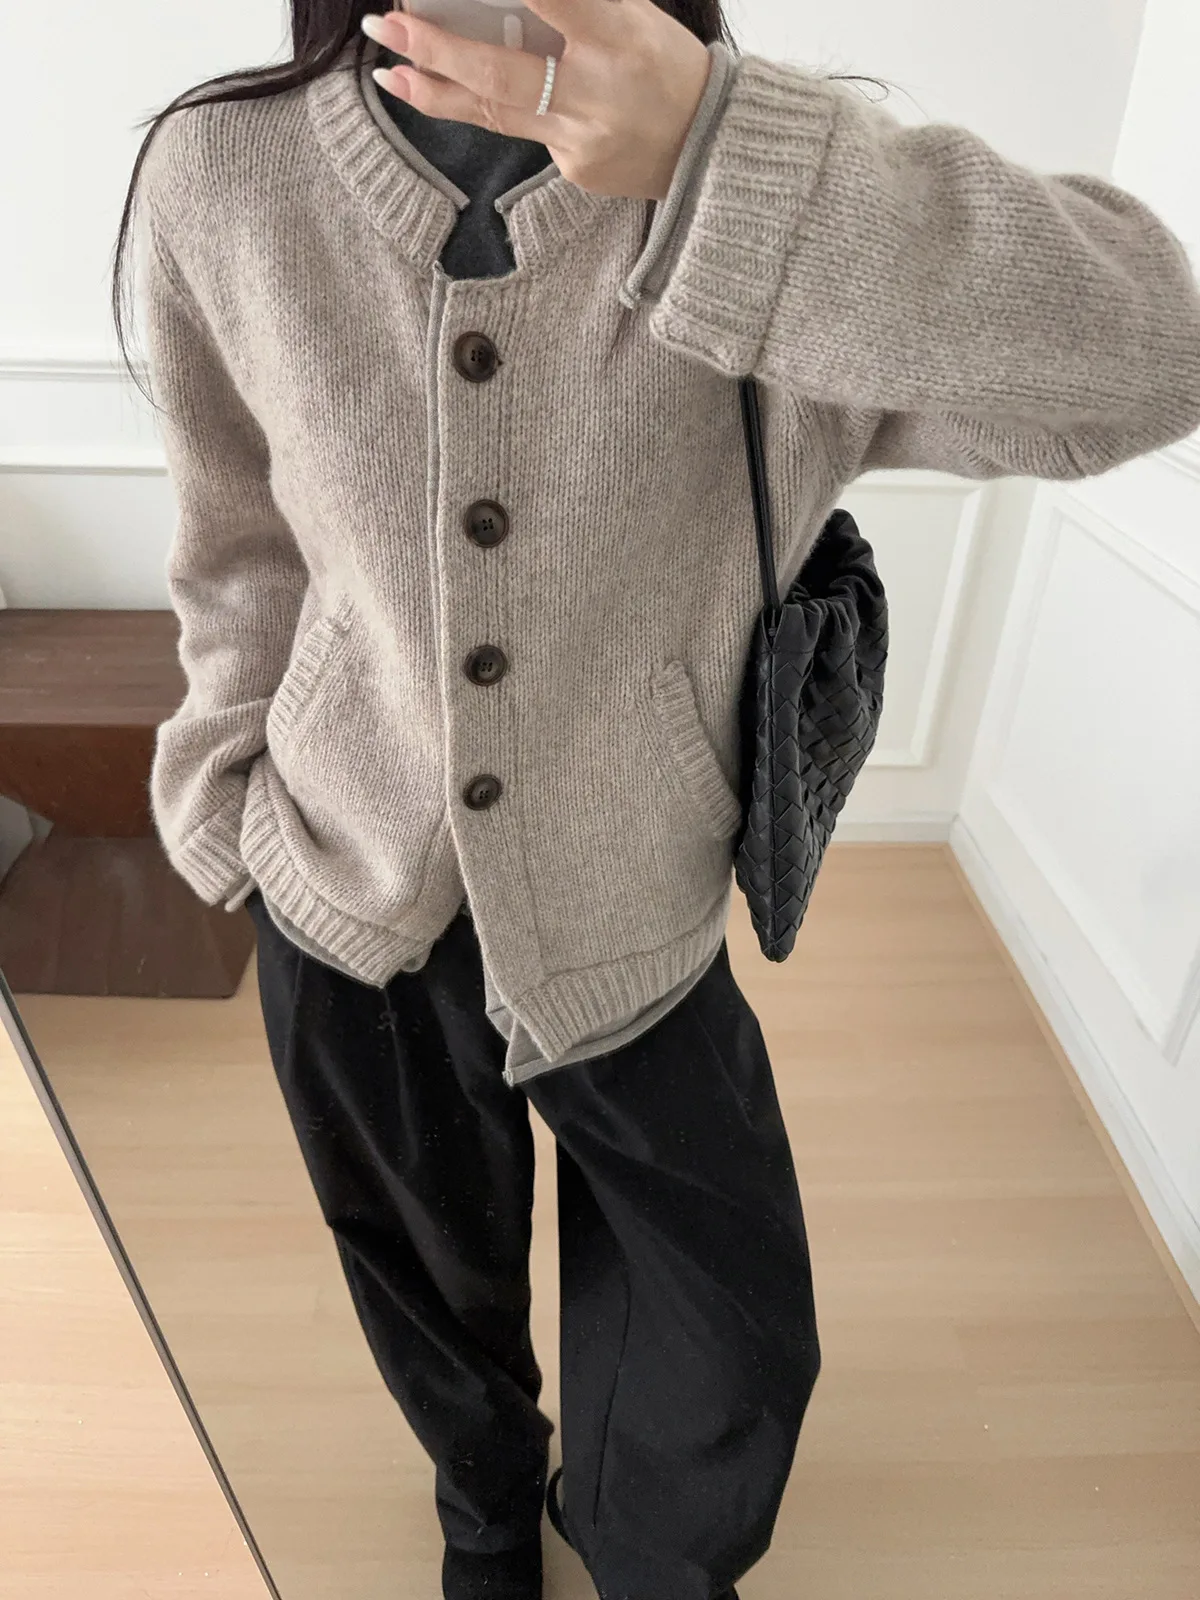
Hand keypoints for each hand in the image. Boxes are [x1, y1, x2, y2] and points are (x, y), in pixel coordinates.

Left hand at [360, 1, 713, 200]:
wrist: (712, 148)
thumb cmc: (668, 66)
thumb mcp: (635, 13)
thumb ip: (574, 2)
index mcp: (619, 35)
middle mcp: (595, 91)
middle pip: (498, 71)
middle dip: (434, 47)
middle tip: (386, 23)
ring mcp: (581, 138)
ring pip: (493, 112)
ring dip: (434, 91)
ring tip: (389, 72)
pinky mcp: (575, 169)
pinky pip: (524, 130)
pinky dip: (492, 106)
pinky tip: (457, 90)